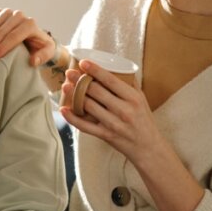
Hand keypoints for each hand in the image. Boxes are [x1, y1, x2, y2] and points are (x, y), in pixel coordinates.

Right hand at [0, 8, 56, 65]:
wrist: (34, 36)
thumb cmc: (39, 47)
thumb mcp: (46, 52)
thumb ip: (42, 57)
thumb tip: (32, 61)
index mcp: (30, 24)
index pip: (14, 36)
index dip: (3, 46)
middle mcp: (19, 15)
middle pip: (1, 31)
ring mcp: (8, 12)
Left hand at [60, 60, 205, 210]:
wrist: (148, 148)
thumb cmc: (144, 120)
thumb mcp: (142, 100)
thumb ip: (130, 84)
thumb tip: (117, 66)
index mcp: (133, 98)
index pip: (111, 80)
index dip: (95, 70)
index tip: (84, 62)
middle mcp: (124, 110)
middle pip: (96, 91)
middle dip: (80, 80)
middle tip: (69, 72)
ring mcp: (113, 123)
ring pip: (88, 106)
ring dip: (73, 95)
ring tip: (65, 86)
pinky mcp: (105, 135)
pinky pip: (85, 126)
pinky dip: (72, 118)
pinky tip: (63, 109)